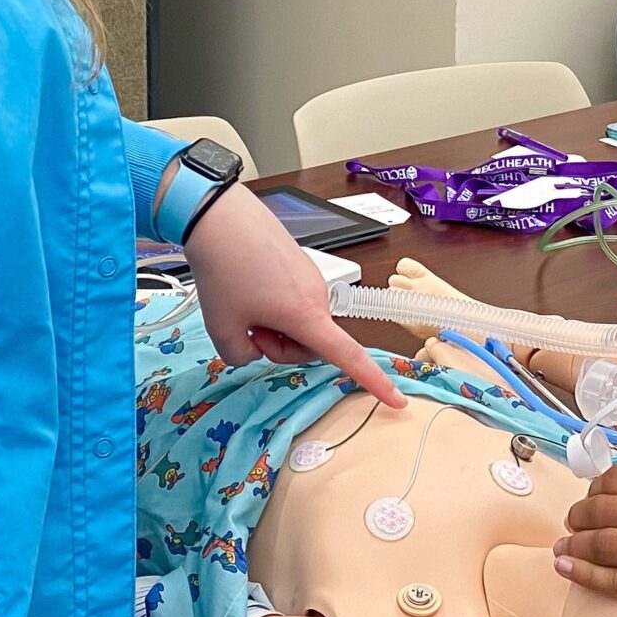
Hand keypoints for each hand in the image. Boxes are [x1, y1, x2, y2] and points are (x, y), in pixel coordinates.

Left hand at [181, 188, 404, 406]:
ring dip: (274, 324)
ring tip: (243, 303)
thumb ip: (240, 357)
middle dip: (281, 346)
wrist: (219, 215)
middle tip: (248, 329)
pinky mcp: (300, 264)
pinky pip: (293, 299)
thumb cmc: (224, 271)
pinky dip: (272, 304)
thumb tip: (253, 349)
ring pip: (299, 321)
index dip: (373, 381)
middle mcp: (317, 296)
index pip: (348, 356)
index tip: (397, 401)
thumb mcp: (222, 328)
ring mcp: (310, 278)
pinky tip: (246, 286)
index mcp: (307, 315)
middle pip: (310, 344)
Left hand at [553, 464, 616, 616]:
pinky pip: (614, 582)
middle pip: (601, 510)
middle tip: (572, 523)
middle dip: (578, 516)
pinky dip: (584, 574)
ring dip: (574, 544)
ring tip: (563, 547)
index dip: (595, 489)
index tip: (590, 498)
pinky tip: (568, 568)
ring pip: (601, 545)